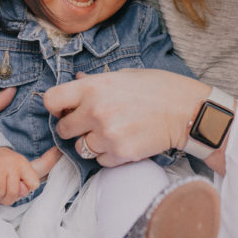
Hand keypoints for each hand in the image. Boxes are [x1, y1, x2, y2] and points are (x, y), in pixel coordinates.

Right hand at [0, 146, 39, 204]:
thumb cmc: (4, 167)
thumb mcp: (19, 173)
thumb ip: (25, 186)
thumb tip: (23, 192)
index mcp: (23, 164)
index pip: (34, 184)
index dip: (25, 192)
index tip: (18, 187)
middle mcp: (12, 162)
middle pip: (13, 192)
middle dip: (6, 199)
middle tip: (2, 193)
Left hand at [43, 68, 209, 166]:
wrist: (186, 110)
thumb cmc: (156, 88)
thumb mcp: (122, 76)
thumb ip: (94, 82)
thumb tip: (74, 83)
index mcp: (93, 87)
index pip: (51, 100)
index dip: (55, 107)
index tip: (64, 109)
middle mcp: (95, 111)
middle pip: (62, 129)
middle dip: (73, 127)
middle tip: (90, 123)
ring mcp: (107, 134)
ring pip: (80, 148)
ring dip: (90, 143)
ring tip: (110, 133)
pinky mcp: (120, 154)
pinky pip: (99, 161)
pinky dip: (107, 155)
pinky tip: (122, 142)